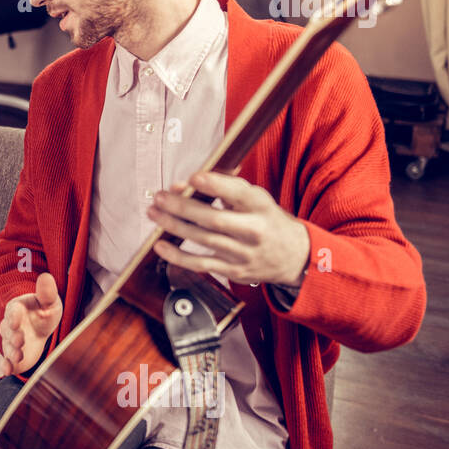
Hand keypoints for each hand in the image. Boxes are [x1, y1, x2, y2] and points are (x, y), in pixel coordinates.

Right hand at [0, 272, 62, 377]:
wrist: (40, 330)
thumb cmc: (43, 312)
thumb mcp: (49, 302)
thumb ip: (47, 292)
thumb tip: (46, 276)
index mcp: (17, 309)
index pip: (12, 311)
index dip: (13, 316)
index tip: (16, 321)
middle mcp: (10, 325)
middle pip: (8, 330)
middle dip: (13, 336)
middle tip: (19, 340)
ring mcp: (10, 341)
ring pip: (7, 346)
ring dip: (11, 352)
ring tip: (18, 355)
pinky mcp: (12, 356)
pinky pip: (6, 361)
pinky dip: (5, 366)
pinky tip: (7, 372)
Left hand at [148, 171, 310, 287]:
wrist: (294, 256)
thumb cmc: (267, 221)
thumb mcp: (255, 199)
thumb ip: (222, 189)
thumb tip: (183, 186)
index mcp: (261, 206)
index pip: (238, 193)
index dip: (214, 185)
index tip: (193, 178)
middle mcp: (253, 230)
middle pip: (213, 219)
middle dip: (182, 207)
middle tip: (160, 197)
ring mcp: (243, 253)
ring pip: (203, 240)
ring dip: (173, 226)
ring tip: (155, 214)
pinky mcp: (233, 271)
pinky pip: (200, 264)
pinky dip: (177, 255)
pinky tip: (160, 245)